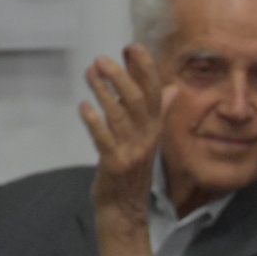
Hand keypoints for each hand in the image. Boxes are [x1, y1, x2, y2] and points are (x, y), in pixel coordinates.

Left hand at [78, 44, 175, 255]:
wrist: (125, 208)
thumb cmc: (134, 169)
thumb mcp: (149, 138)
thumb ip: (159, 111)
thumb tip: (172, 87)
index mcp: (155, 128)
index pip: (156, 93)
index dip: (145, 69)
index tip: (133, 47)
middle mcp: (147, 137)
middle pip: (139, 101)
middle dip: (122, 77)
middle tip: (103, 59)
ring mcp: (132, 151)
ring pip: (121, 116)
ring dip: (105, 92)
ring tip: (91, 72)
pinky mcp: (115, 164)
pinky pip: (104, 140)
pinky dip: (94, 122)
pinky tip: (84, 106)